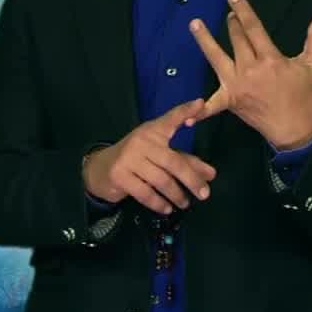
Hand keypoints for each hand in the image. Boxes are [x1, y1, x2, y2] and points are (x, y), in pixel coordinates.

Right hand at [83, 98, 218, 215]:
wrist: (101, 169)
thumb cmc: (136, 159)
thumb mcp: (159, 154)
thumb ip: (185, 162)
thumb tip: (211, 174)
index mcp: (153, 131)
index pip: (171, 119)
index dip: (186, 111)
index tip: (201, 103)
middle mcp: (142, 141)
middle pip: (173, 161)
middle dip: (192, 179)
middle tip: (205, 194)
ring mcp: (129, 158)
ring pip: (161, 180)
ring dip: (176, 195)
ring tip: (185, 203)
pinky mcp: (120, 176)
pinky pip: (146, 193)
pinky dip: (159, 203)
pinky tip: (167, 208)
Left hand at [187, 0, 311, 149]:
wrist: (297, 130)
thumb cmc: (307, 96)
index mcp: (271, 60)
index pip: (253, 28)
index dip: (243, 10)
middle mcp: (250, 70)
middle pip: (236, 40)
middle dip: (232, 23)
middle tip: (230, 13)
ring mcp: (237, 86)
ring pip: (216, 58)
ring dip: (205, 41)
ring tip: (195, 24)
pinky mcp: (230, 102)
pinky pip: (212, 105)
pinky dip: (199, 110)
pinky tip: (185, 114)